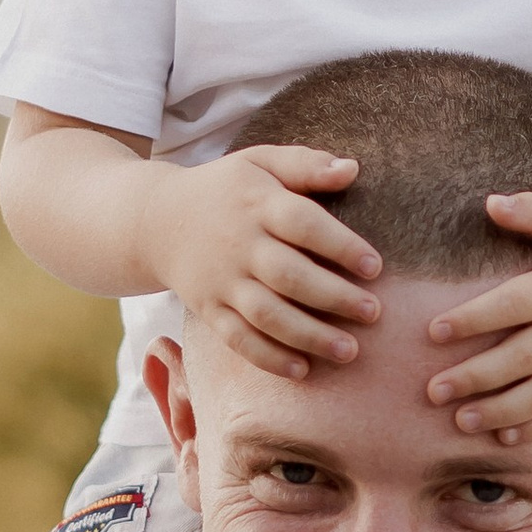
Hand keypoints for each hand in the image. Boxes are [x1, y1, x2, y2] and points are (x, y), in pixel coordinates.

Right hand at [144, 146, 383, 381]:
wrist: (155, 221)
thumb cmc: (226, 190)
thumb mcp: (259, 162)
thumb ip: (305, 164)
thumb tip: (353, 169)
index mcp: (257, 204)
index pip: (303, 224)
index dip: (340, 246)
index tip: (375, 267)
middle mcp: (239, 245)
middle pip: (289, 276)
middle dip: (334, 297)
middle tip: (373, 313)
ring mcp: (222, 282)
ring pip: (266, 315)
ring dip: (309, 336)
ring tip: (350, 351)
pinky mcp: (209, 310)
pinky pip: (238, 339)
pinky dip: (269, 358)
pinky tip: (303, 370)